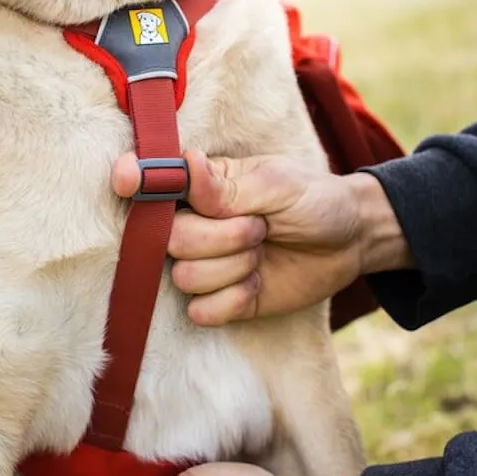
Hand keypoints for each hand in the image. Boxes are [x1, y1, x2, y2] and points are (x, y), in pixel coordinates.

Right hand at [111, 150, 412, 325]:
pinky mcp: (221, 301)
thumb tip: (188, 164)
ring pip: (185, 276)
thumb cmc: (313, 200)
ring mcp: (206, 264)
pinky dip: (235, 300)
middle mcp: (196, 224)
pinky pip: (202, 311)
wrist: (349, 242)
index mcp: (203, 186)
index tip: (127, 181)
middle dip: (221, 237)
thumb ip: (228, 186)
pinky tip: (258, 285)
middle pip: (170, 239)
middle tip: (259, 228)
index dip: (137, 182)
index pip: (154, 184)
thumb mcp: (278, 184)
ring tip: (262, 252)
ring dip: (233, 267)